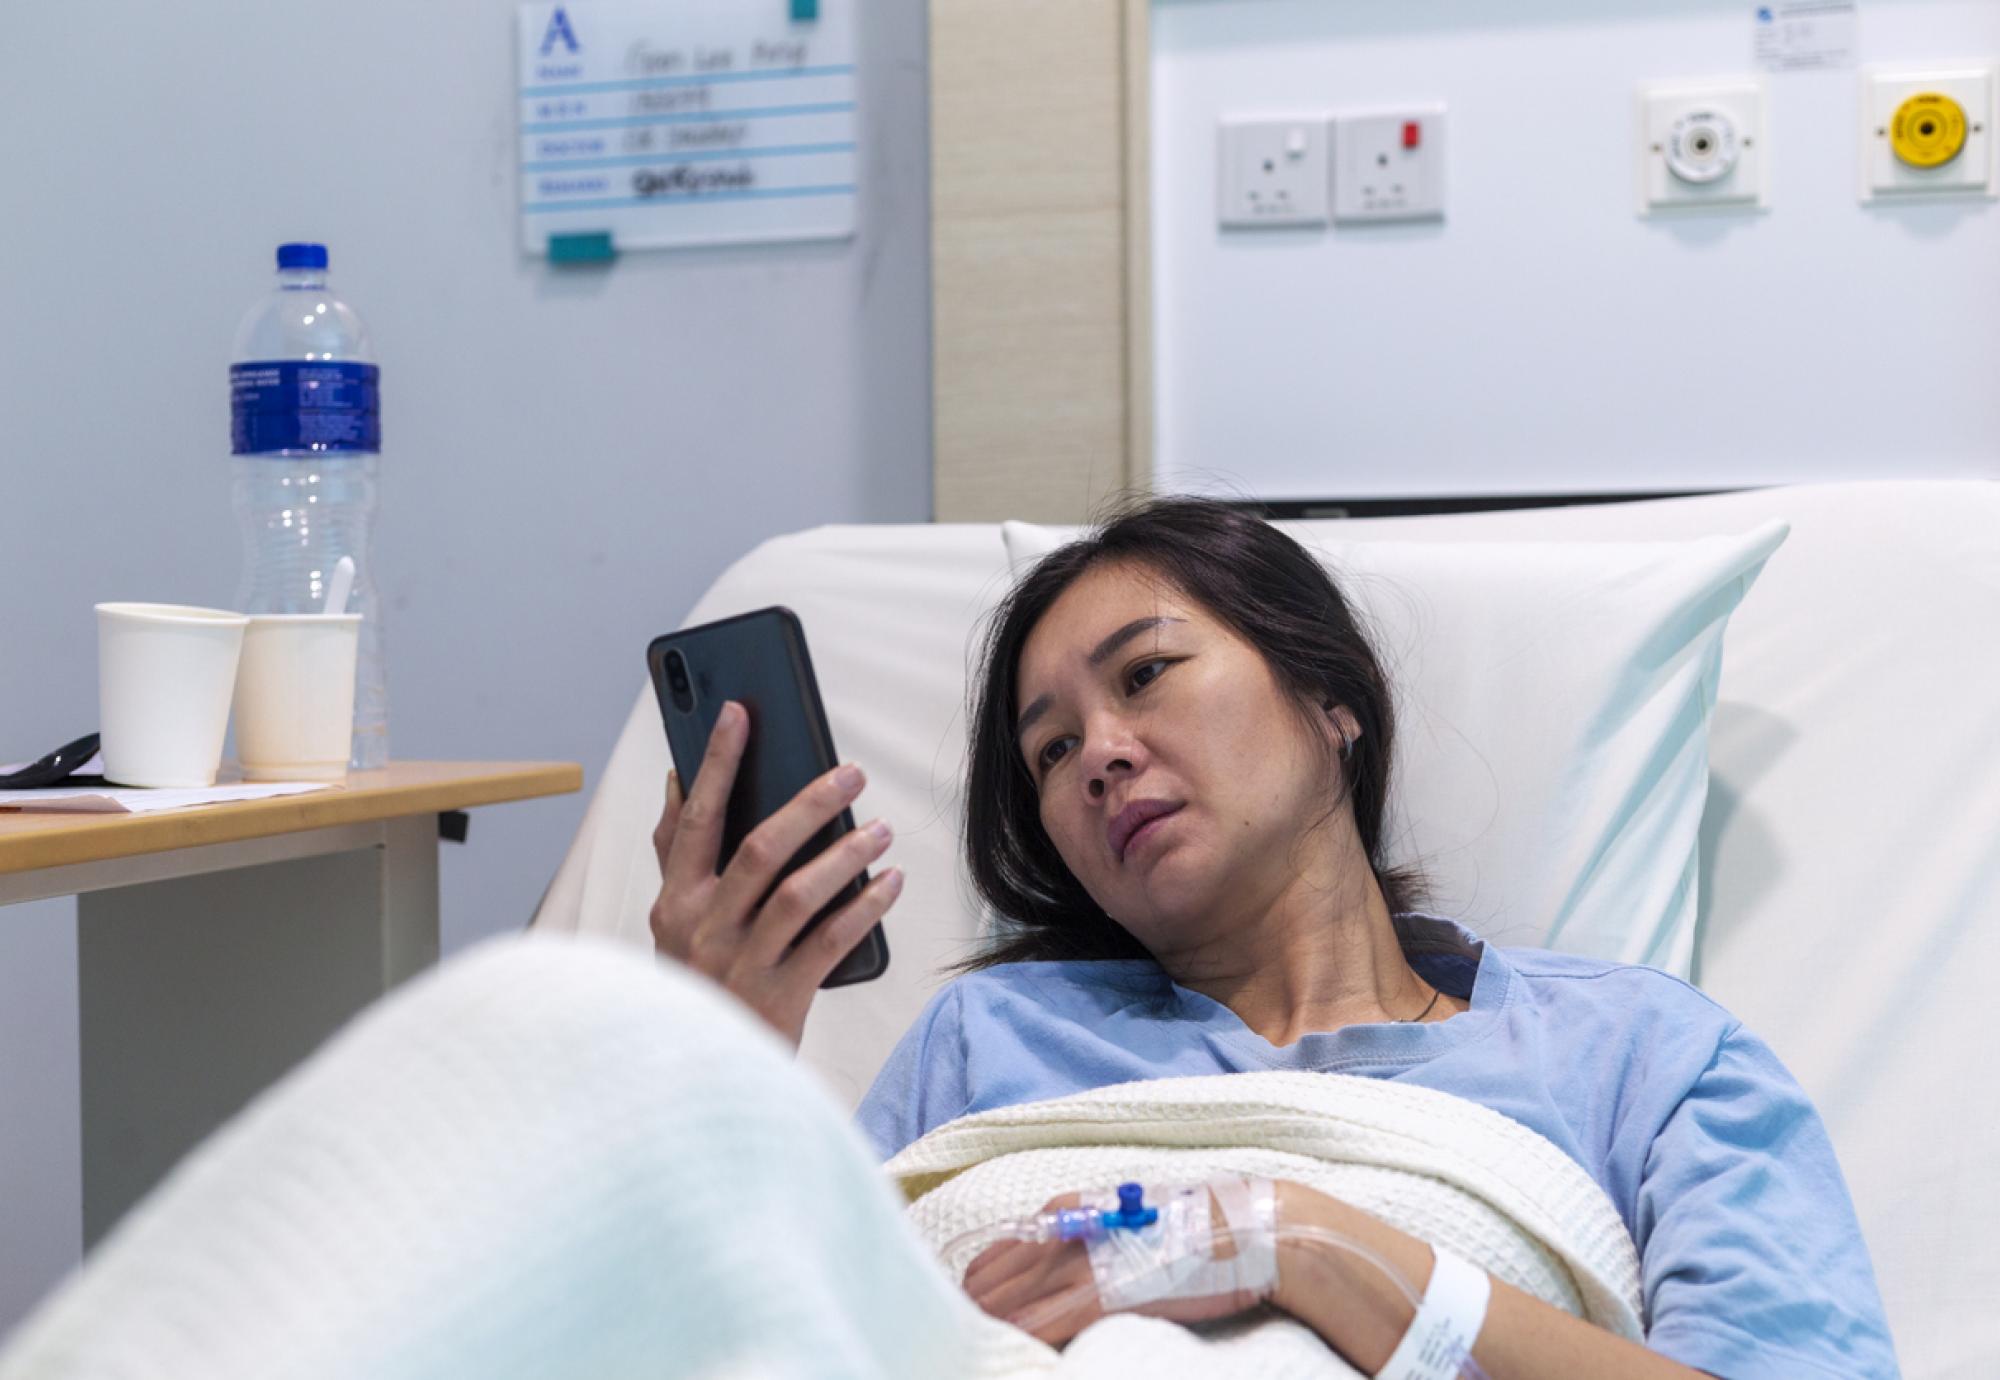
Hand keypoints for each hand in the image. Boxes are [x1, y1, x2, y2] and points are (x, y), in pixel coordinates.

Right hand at [648, 699, 903, 1047]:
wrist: (701, 1080)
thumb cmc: (699, 987)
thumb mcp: (675, 925)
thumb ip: (675, 856)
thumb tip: (675, 781)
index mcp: (674, 902)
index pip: (694, 818)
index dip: (716, 763)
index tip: (739, 712)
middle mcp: (702, 929)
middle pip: (759, 847)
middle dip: (809, 802)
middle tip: (851, 773)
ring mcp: (740, 965)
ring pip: (798, 892)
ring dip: (846, 853)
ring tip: (882, 829)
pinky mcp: (780, 997)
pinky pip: (830, 940)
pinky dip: (865, 906)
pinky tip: (891, 882)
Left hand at [962, 1190, 1269, 1347]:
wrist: (1240, 1230)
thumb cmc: (1190, 1227)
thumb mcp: (1122, 1218)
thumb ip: (1084, 1237)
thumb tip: (1060, 1264)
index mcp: (1062, 1212)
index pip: (991, 1258)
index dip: (979, 1291)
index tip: (976, 1315)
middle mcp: (1058, 1235)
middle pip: (984, 1284)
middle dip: (973, 1315)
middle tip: (973, 1340)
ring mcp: (1075, 1268)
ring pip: (1000, 1307)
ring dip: (990, 1330)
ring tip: (987, 1351)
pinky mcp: (1098, 1299)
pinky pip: (1038, 1328)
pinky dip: (1022, 1343)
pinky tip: (1020, 1355)